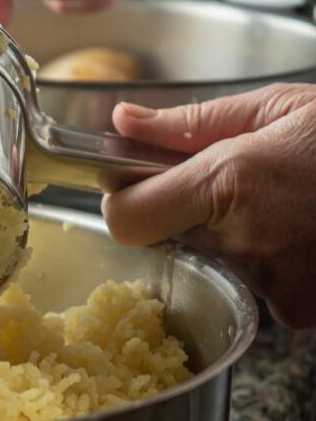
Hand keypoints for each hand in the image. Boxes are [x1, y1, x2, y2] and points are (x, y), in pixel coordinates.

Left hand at [103, 83, 315, 327]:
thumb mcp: (278, 107)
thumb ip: (188, 123)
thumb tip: (124, 123)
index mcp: (231, 183)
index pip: (125, 219)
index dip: (122, 202)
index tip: (134, 186)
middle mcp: (247, 243)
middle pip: (171, 239)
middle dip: (191, 212)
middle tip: (243, 186)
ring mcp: (277, 286)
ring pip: (218, 262)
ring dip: (239, 237)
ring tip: (290, 207)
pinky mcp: (300, 313)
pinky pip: (259, 286)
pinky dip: (273, 262)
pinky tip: (305, 234)